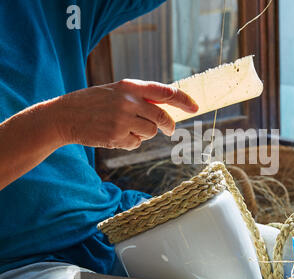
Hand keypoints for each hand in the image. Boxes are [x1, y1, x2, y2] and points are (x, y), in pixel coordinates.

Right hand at [52, 79, 198, 149]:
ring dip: (145, 133)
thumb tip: (166, 107)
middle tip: (170, 129)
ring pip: (151, 132)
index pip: (165, 92)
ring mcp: (123, 120)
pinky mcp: (117, 137)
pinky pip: (136, 143)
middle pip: (162, 117)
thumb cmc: (93, 102)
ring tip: (126, 127)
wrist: (64, 116)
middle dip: (168, 125)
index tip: (195, 107)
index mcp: (130, 86)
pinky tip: (115, 135)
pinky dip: (130, 141)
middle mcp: (128, 102)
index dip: (183, 100)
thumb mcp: (116, 91)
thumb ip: (139, 96)